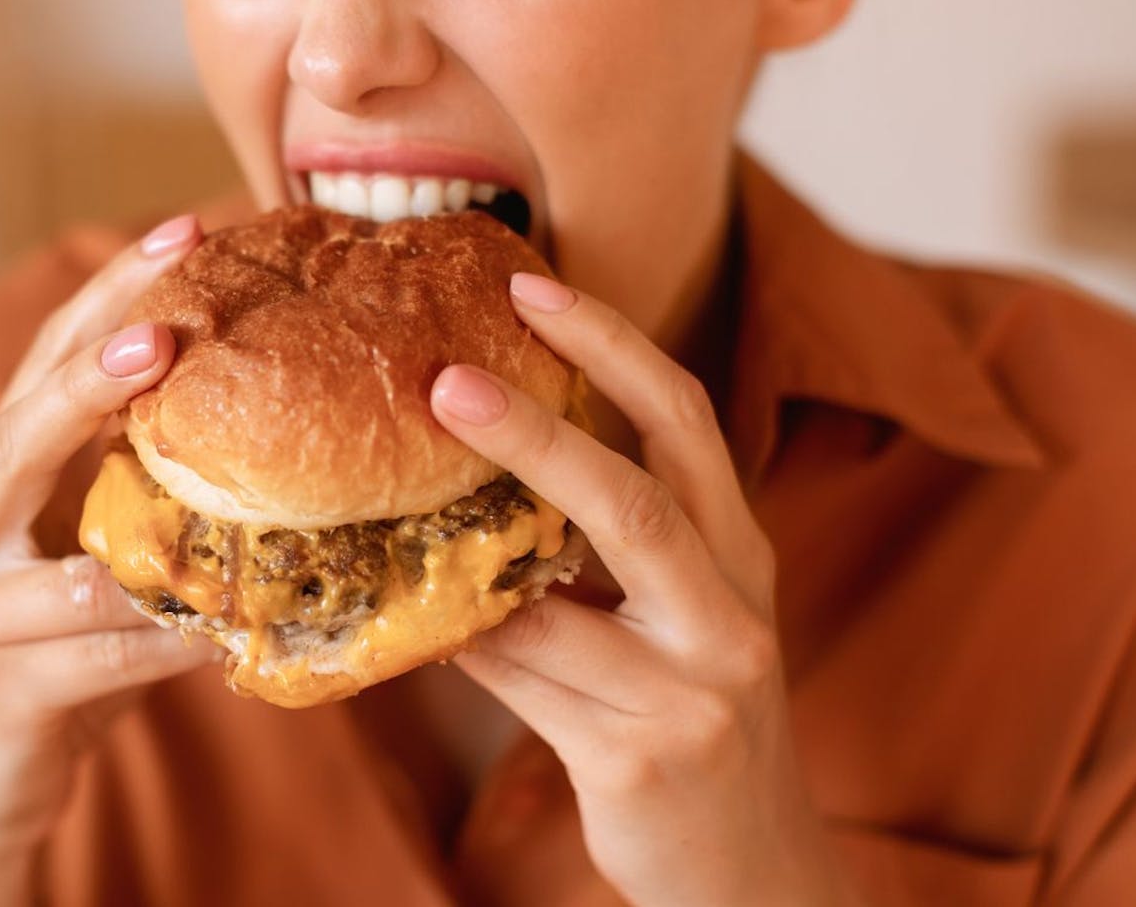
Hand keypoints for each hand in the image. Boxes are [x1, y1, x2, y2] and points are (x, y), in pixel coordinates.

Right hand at [0, 215, 218, 904]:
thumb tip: (260, 419)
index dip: (103, 299)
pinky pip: (97, 660)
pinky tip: (231, 633)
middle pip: (20, 433)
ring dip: (167, 546)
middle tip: (172, 326)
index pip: (39, 368)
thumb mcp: (94, 557)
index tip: (180, 234)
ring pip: (74, 568)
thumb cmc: (61, 657)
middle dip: (95, 374)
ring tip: (249, 504)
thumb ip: (139, 494)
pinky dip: (170, 645)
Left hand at [430, 273, 861, 906]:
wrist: (750, 871)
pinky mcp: (638, 757)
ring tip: (385, 508)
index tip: (530, 287)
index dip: (611, 346)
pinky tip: (418, 625)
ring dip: (463, 564)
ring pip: (548, 605)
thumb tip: (478, 474)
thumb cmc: (696, 718)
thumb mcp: (684, 621)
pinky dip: (460, 644)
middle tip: (446, 379)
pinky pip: (518, 681)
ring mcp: (691, 691)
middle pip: (636, 500)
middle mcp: (729, 614)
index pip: (685, 423)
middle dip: (539, 431)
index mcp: (740, 555)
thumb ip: (608, 552)